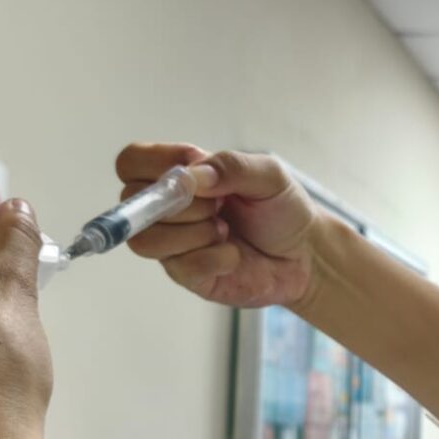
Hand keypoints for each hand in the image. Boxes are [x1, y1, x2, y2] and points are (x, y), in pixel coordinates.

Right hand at [115, 143, 322, 307]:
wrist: (306, 255)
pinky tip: (233, 255)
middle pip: (131, 201)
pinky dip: (214, 258)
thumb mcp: (268, 175)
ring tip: (224, 230)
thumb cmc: (282, 209)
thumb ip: (231, 166)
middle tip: (218, 205)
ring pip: (146, 239)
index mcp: (180, 176)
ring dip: (191, 233)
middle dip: (179, 202)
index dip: (153, 163)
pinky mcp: (188, 276)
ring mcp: (174, 245)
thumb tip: (191, 176)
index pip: (131, 163)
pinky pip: (180, 267)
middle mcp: (169, 209)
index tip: (193, 164)